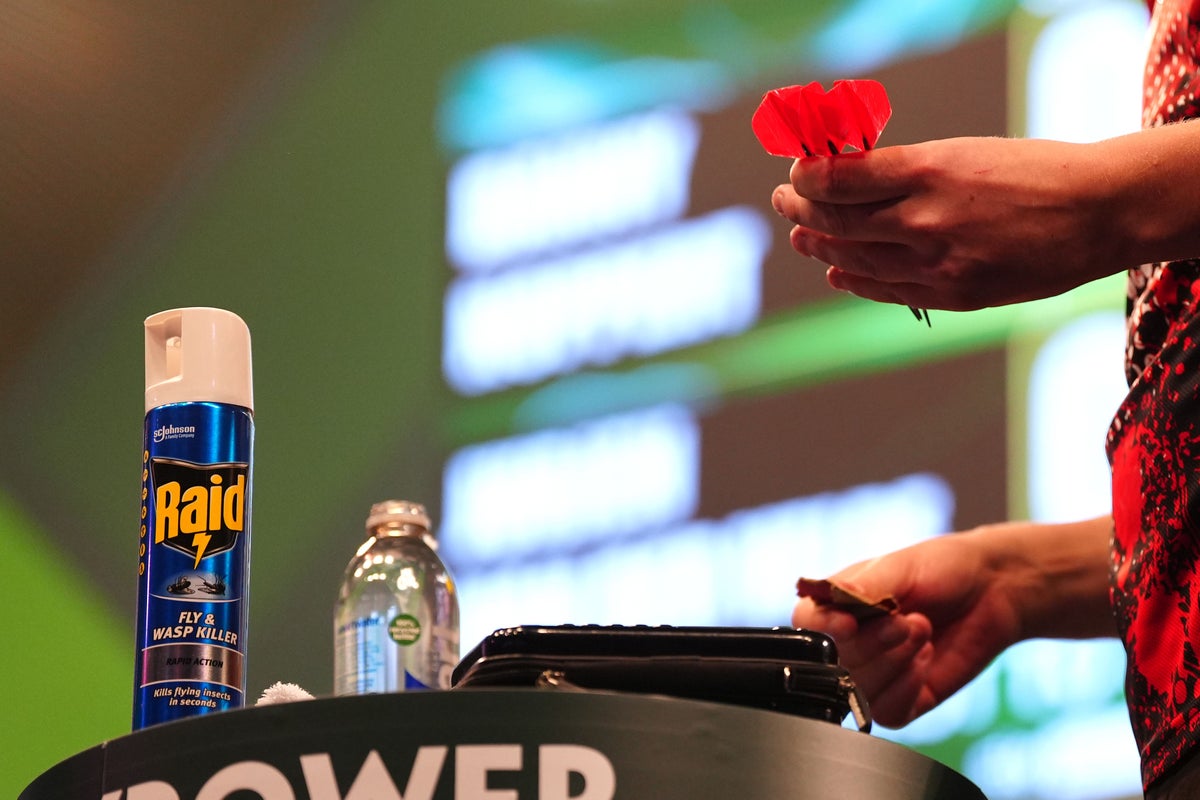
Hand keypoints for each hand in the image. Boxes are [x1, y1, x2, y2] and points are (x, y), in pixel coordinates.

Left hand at [771, 136, 1132, 310]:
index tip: (795, 174)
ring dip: (821, 247)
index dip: (807, 178)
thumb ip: (905, 168)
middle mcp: (926, 218)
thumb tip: (846, 176)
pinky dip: (856, 280)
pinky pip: (888, 290)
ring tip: (802, 238)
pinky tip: (837, 272)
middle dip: (802, 211)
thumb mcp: (963, 151)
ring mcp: (938, 262)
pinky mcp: (954, 294)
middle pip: (839, 220)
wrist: (1097, 213)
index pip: (840, 179)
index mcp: (929, 170)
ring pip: (856, 258)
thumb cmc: (1031, 172)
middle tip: (784, 203)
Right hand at [793, 531, 1017, 727]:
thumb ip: (864, 586)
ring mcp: (874, 674)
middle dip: (877, 643)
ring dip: (897, 663)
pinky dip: (908, 688)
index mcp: (836, 605)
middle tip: (910, 620)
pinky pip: (887, 713)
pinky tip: (927, 661)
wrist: (994, 590)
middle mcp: (848, 642)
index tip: (850, 623)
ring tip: (924, 633)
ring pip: (860, 691)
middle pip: (836, 664)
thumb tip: (835, 601)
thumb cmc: (943, 568)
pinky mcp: (902, 699)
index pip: (808, 626)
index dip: (824, 629)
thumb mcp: (900, 567)